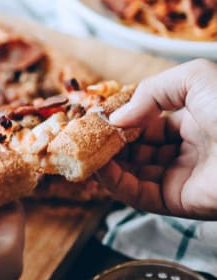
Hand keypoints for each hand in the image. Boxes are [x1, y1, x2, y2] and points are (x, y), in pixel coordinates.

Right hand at [98, 60, 216, 219]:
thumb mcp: (194, 79)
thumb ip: (151, 91)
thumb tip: (117, 118)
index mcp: (195, 122)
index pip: (147, 123)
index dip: (122, 119)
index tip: (96, 116)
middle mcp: (187, 151)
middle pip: (136, 149)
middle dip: (109, 142)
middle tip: (83, 135)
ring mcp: (181, 178)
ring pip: (132, 172)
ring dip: (106, 162)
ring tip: (84, 150)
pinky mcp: (176, 201)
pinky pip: (137, 193)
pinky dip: (114, 182)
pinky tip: (98, 168)